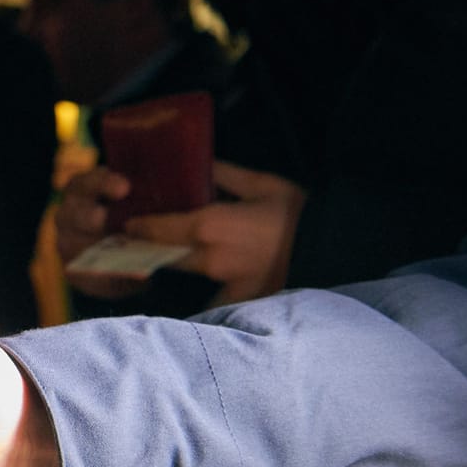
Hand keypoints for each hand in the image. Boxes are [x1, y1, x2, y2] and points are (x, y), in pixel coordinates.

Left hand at [123, 160, 305, 304]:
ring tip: (166, 261)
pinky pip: (213, 302)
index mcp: (210, 225)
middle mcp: (210, 258)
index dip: (138, 228)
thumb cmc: (301, 214)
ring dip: (176, 269)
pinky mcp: (243, 302)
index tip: (127, 226)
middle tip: (137, 243)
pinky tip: (202, 288)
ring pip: (187, 278)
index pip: (157, 230)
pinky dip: (204, 298)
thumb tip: (197, 163)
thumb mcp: (263, 184)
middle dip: (149, 250)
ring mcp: (225, 284)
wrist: (339, 249)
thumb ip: (223, 175)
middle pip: (165, 257)